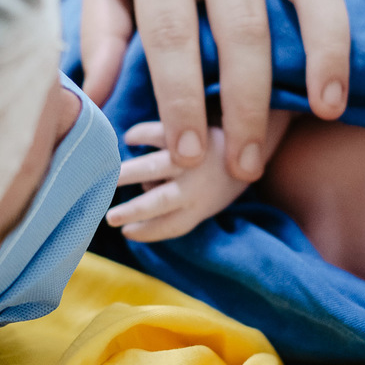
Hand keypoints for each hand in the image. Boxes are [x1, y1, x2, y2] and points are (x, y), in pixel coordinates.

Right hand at [105, 122, 249, 241]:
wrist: (255, 141)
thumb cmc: (223, 176)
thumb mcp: (209, 199)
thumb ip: (179, 202)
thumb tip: (144, 191)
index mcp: (200, 207)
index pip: (170, 226)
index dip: (147, 232)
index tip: (126, 232)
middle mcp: (195, 186)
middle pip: (159, 204)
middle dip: (134, 212)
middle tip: (109, 218)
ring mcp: (191, 158)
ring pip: (155, 167)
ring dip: (130, 174)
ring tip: (108, 177)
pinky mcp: (189, 132)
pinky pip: (160, 133)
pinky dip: (141, 134)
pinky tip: (129, 139)